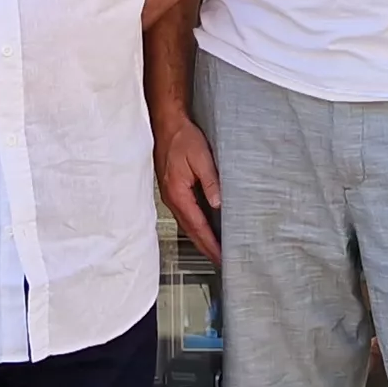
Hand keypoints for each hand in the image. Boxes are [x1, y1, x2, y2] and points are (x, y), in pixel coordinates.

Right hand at [155, 119, 223, 262]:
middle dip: (205, 247)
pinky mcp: (172, 191)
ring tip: (214, 251)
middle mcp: (172, 199)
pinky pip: (184, 215)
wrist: (166, 125)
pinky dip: (195, 227)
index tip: (221, 255)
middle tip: (220, 261)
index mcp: (178, 194)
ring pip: (186, 225)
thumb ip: (210, 181)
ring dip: (200, 239)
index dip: (210, 243)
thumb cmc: (182, 138)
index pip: (197, 226)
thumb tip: (218, 204)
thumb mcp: (201, 157)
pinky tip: (203, 229)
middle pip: (190, 231)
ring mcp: (170, 196)